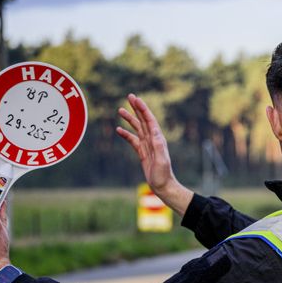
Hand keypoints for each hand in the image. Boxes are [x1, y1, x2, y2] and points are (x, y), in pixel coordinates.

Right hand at [116, 94, 192, 214]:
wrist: (163, 186)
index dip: (143, 108)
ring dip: (129, 118)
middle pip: (143, 120)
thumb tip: (154, 132)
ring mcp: (147, 146)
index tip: (136, 99)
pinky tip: (118, 129)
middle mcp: (153, 140)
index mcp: (158, 139)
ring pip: (137, 128)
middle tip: (129, 96)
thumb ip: (158, 146)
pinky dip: (126, 134)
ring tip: (120, 109)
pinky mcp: (142, 152)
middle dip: (136, 108)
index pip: (149, 120)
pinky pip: (133, 140)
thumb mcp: (162, 160)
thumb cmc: (163, 175)